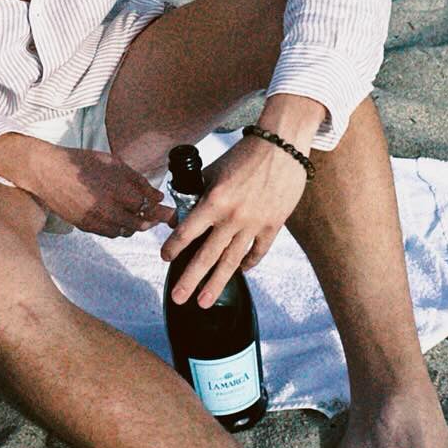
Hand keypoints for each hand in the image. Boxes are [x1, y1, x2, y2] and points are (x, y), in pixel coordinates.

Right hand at [0, 137, 170, 238]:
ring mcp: (96, 220)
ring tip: (136, 213)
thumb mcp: (113, 163)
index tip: (165, 208)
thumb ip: (138, 180)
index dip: (159, 208)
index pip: (148, 207)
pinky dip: (118, 227)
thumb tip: (158, 196)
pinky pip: (110, 233)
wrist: (47, 172)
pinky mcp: (85, 227)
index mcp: (117, 190)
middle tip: (156, 214)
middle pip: (139, 223)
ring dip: (134, 224)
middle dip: (151, 219)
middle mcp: (108, 209)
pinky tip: (118, 216)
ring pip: (125, 231)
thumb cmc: (80, 163)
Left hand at [159, 135, 308, 306]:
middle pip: (207, 255)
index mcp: (215, 200)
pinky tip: (238, 272)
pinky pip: (257, 252)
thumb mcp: (213, 170)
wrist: (282, 146)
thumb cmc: (245, 155)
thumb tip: (180, 213)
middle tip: (178, 297)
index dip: (174, 247)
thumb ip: (196, 192)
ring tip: (204, 301)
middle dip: (190, 279)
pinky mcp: (273, 226)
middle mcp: (233, 217)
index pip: (188, 231)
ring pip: (232, 261)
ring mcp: (254, 224)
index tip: (166, 258)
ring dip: (216, 283)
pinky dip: (247, 264)